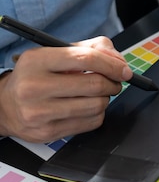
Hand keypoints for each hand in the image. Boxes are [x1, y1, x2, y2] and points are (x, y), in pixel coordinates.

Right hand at [0, 37, 132, 142]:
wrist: (5, 105)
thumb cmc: (36, 75)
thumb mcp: (56, 53)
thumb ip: (91, 49)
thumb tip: (119, 61)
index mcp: (37, 61)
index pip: (87, 59)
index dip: (113, 64)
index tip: (124, 69)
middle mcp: (34, 87)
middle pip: (95, 84)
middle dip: (113, 82)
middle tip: (114, 81)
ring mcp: (40, 113)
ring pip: (97, 105)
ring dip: (106, 98)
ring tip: (97, 93)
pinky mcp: (48, 132)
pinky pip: (91, 122)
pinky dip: (97, 113)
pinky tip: (86, 106)